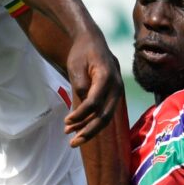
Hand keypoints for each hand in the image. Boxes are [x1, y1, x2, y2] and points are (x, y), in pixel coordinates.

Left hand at [61, 30, 120, 145]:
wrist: (92, 41)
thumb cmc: (82, 52)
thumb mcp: (76, 66)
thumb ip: (80, 86)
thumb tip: (82, 108)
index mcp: (106, 77)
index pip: (94, 103)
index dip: (80, 115)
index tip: (66, 121)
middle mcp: (116, 86)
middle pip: (105, 116)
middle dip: (88, 132)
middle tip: (72, 143)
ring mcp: (117, 91)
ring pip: (106, 118)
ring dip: (90, 130)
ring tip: (73, 139)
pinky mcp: (113, 95)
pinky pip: (105, 112)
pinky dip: (92, 122)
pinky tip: (78, 128)